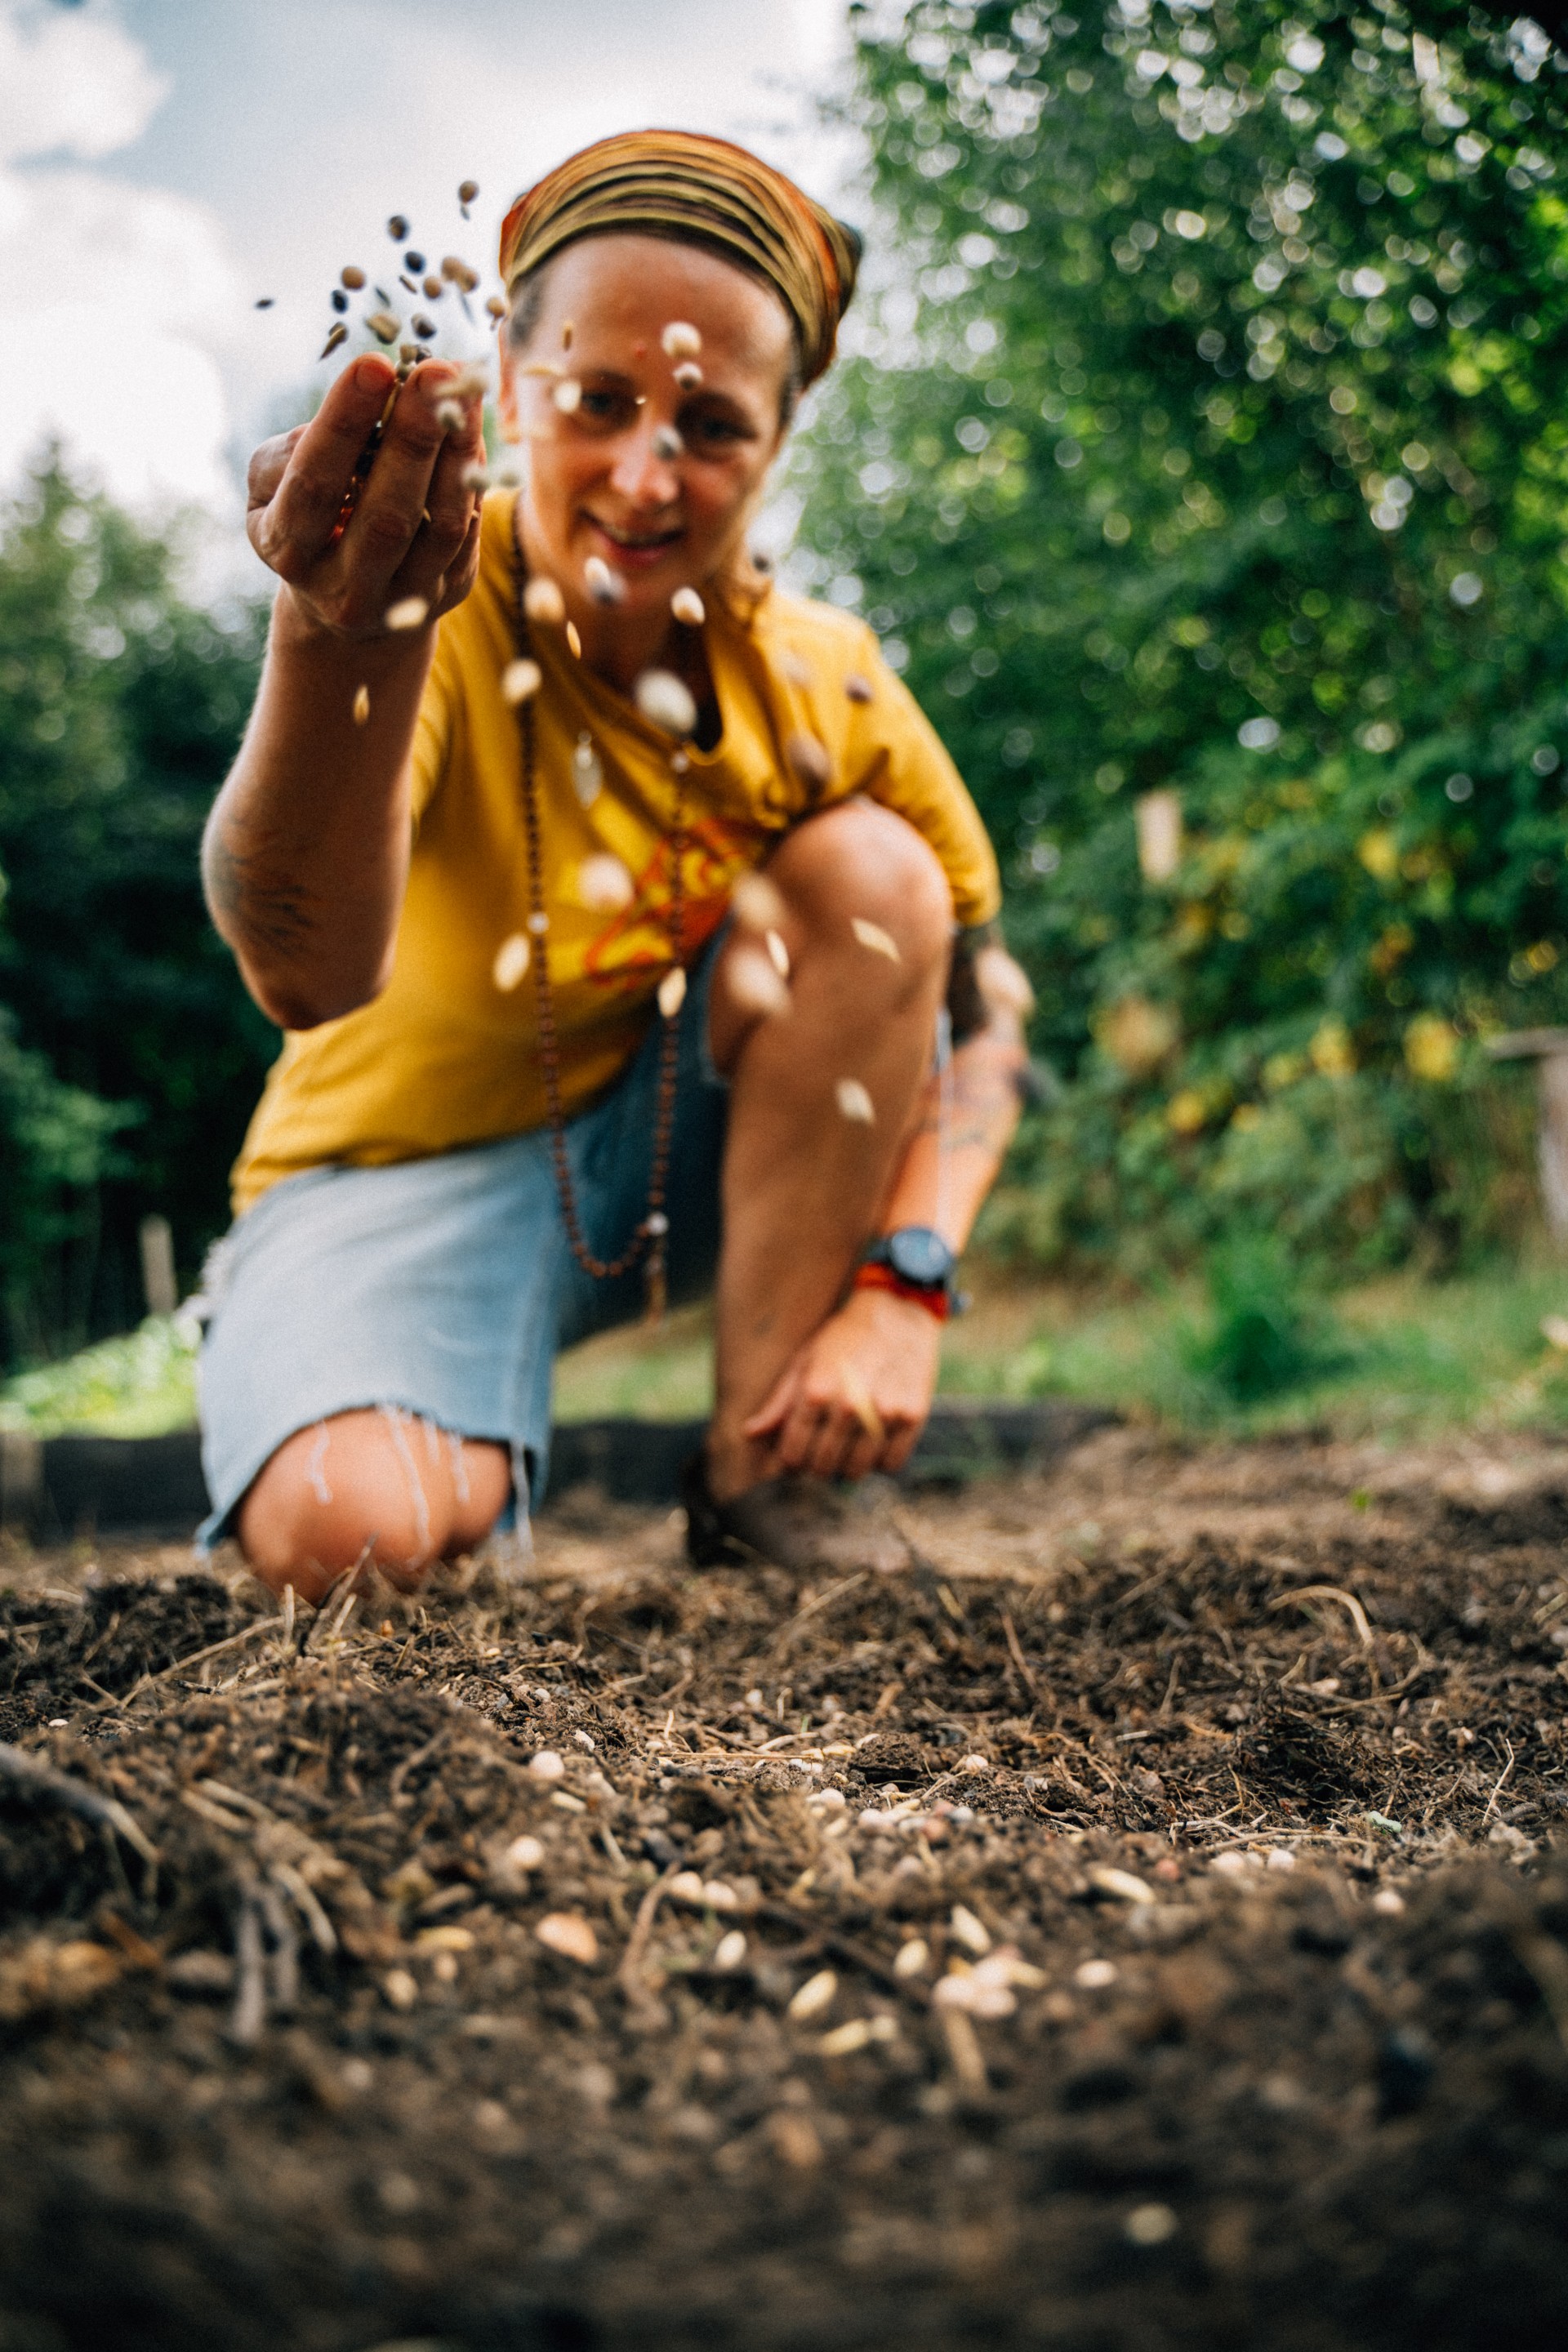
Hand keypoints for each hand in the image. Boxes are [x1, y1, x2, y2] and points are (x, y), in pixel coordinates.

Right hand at [246, 354, 485, 640]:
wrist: (340, 600)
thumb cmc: (301, 516)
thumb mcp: (271, 486)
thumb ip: (292, 452)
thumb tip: (351, 416)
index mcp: (289, 550)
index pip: (316, 486)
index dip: (344, 425)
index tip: (374, 365)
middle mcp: (346, 588)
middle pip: (387, 515)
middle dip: (412, 438)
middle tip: (434, 373)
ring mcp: (403, 598)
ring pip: (441, 527)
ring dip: (456, 453)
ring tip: (464, 390)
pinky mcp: (448, 591)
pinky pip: (468, 532)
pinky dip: (472, 476)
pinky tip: (471, 427)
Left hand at [743, 1286, 940, 1482]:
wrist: (897, 1310)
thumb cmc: (843, 1337)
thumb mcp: (804, 1361)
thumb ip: (779, 1403)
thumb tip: (749, 1434)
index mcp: (816, 1391)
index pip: (793, 1455)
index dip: (791, 1459)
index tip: (796, 1452)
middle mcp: (850, 1405)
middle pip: (822, 1467)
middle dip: (817, 1464)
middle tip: (822, 1449)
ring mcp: (884, 1413)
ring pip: (856, 1471)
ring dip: (847, 1466)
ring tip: (847, 1445)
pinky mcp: (913, 1417)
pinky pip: (891, 1464)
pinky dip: (879, 1461)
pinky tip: (874, 1442)